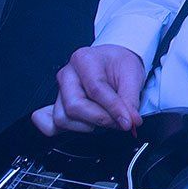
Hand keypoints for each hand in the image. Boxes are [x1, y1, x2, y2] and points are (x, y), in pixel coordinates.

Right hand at [31, 44, 145, 135]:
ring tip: (108, 118)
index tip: (128, 121)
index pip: (96, 89)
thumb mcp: (133, 75)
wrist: (114, 62)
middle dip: (100, 119)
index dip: (113, 108)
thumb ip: (130, 100)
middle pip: (75, 106)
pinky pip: (55, 124)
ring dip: (88, 125)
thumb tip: (130, 121)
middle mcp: (67, 74)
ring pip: (64, 118)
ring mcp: (60, 91)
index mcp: (84, 59)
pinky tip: (91, 122)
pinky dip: (73, 128)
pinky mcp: (58, 105)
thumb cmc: (119, 65)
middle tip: (120, 121)